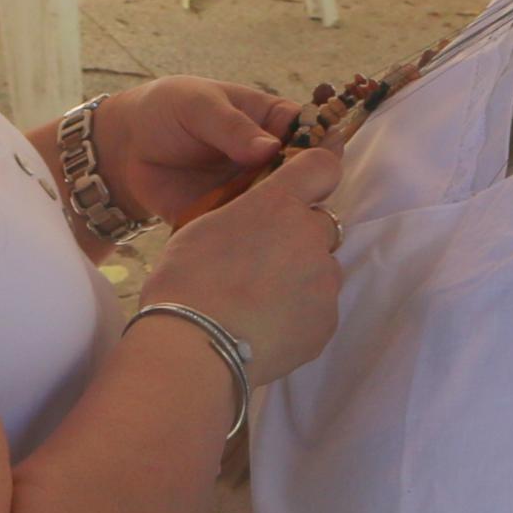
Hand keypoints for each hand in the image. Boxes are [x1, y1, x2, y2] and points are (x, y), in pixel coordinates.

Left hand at [92, 77, 300, 228]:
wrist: (126, 145)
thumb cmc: (169, 109)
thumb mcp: (199, 105)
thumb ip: (232, 126)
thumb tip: (269, 149)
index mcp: (272, 123)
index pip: (312, 134)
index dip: (320, 150)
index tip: (319, 167)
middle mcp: (270, 161)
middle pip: (303, 179)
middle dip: (304, 194)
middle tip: (294, 206)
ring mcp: (251, 193)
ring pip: (280, 211)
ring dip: (280, 223)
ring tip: (272, 232)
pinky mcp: (229, 220)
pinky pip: (246, 233)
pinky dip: (248, 242)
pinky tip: (244, 249)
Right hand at [145, 145, 343, 383]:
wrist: (195, 346)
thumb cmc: (186, 282)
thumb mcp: (205, 228)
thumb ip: (244, 217)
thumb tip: (255, 228)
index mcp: (278, 204)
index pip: (322, 167)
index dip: (316, 176)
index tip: (306, 191)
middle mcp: (310, 235)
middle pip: (323, 227)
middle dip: (302, 240)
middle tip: (266, 266)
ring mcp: (323, 279)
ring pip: (322, 272)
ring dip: (302, 280)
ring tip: (262, 305)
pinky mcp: (327, 320)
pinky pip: (320, 311)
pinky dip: (300, 317)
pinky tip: (267, 329)